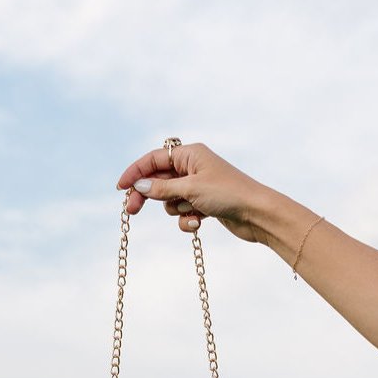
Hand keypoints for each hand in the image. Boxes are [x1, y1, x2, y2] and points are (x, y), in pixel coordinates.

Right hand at [116, 142, 274, 242]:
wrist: (257, 215)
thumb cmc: (228, 194)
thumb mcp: (191, 189)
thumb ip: (162, 188)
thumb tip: (139, 186)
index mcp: (190, 154)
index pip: (153, 159)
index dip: (135, 172)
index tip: (120, 188)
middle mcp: (192, 167)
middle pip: (158, 180)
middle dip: (147, 195)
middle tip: (131, 211)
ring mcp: (198, 187)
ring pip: (170, 200)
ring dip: (177, 210)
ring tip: (194, 212)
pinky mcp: (204, 205)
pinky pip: (184, 213)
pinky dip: (188, 220)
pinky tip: (200, 223)